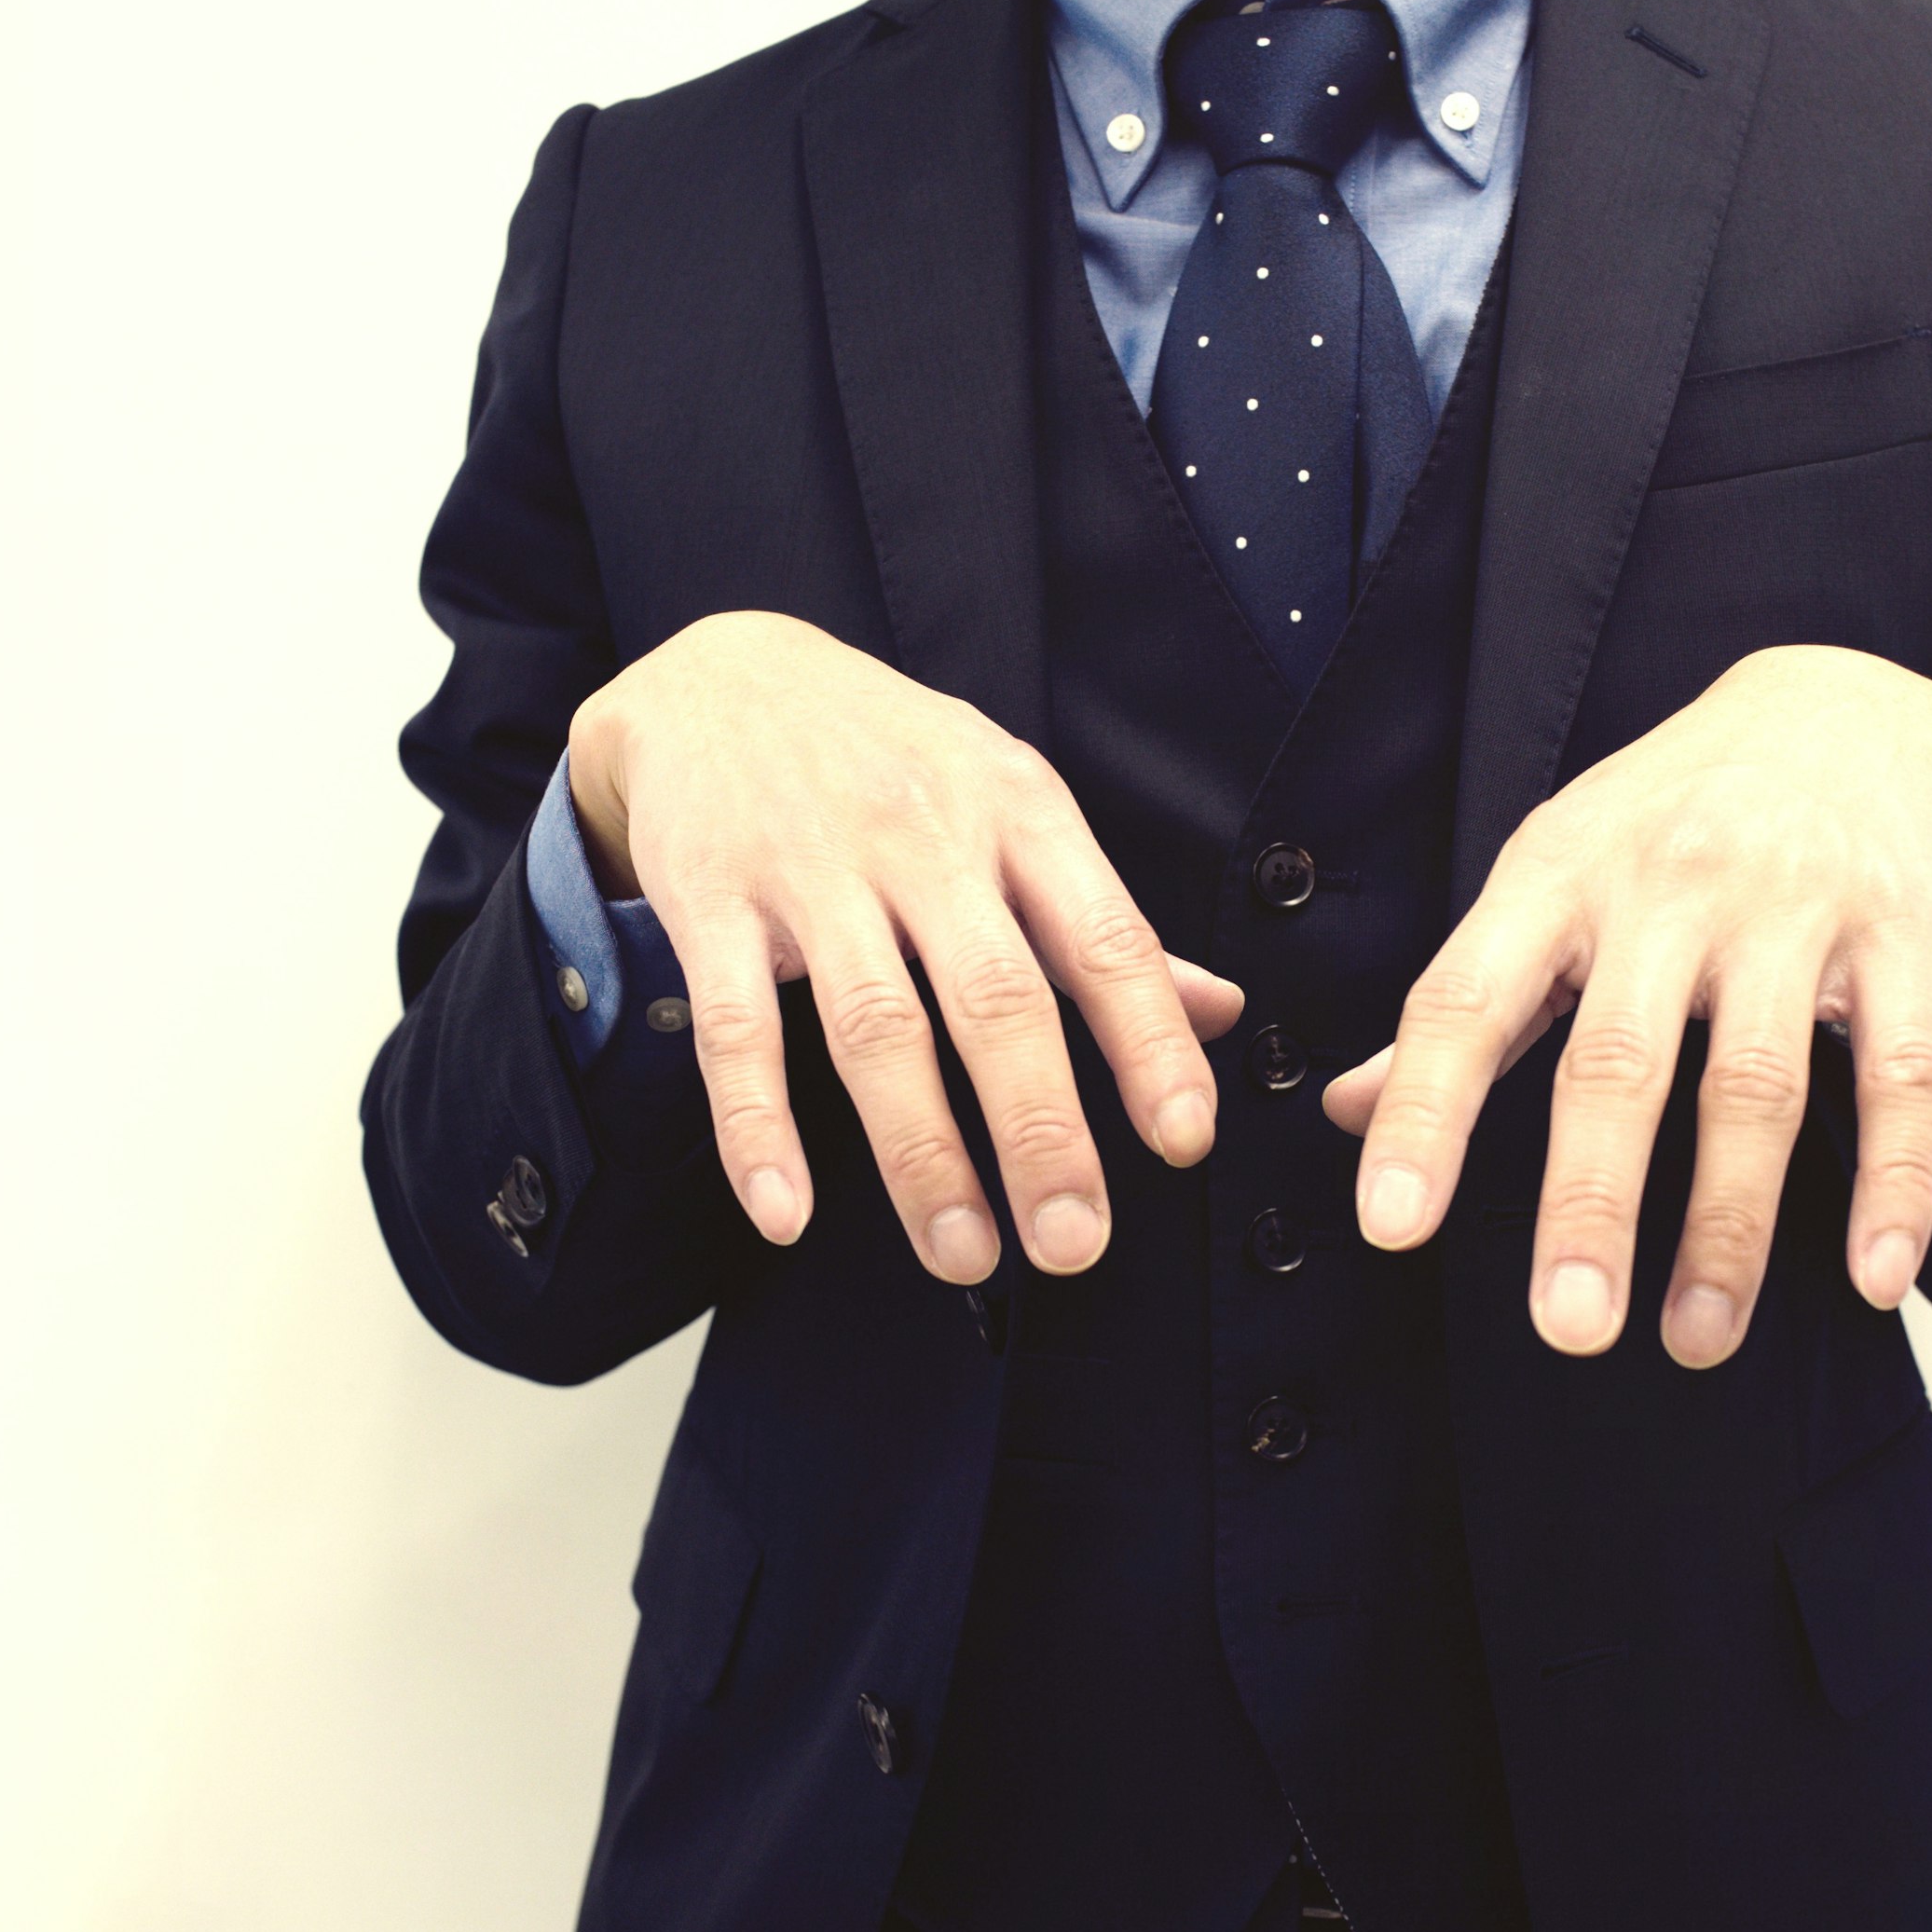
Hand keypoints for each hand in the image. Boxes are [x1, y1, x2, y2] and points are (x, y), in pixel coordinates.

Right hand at [569, 611, 1243, 1283]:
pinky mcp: (711, 898)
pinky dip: (757, 1129)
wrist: (720, 674)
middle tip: (1075, 1242)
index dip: (1149, 1043)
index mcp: (1017, 813)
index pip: (1104, 938)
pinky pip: (735, 1030)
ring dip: (921, 1155)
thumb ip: (1104, 921)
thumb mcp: (1012, 805)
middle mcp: (922, 836)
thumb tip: (1220, 1014)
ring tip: (965, 1257)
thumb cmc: (894, 760)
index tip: (1183, 1141)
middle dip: (1041, 1129)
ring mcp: (811, 868)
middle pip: (994, 997)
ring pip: (874, 1026)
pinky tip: (786, 1215)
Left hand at [1322, 646, 1931, 1365]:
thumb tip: (1349, 1112)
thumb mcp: (1547, 878)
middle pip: (1619, 1060)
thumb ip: (1464, 1003)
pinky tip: (1875, 1274)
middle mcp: (1667, 887)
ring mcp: (1790, 908)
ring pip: (1756, 1084)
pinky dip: (1894, 1183)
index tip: (1391, 1224)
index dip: (1424, 1113)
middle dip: (1591, 1202)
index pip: (1467, 1000)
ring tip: (1698, 1339)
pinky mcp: (1901, 933)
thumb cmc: (1665, 816)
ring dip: (1729, 1226)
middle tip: (1569, 1327)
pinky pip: (1900, 1075)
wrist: (1841, 704)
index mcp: (1556, 878)